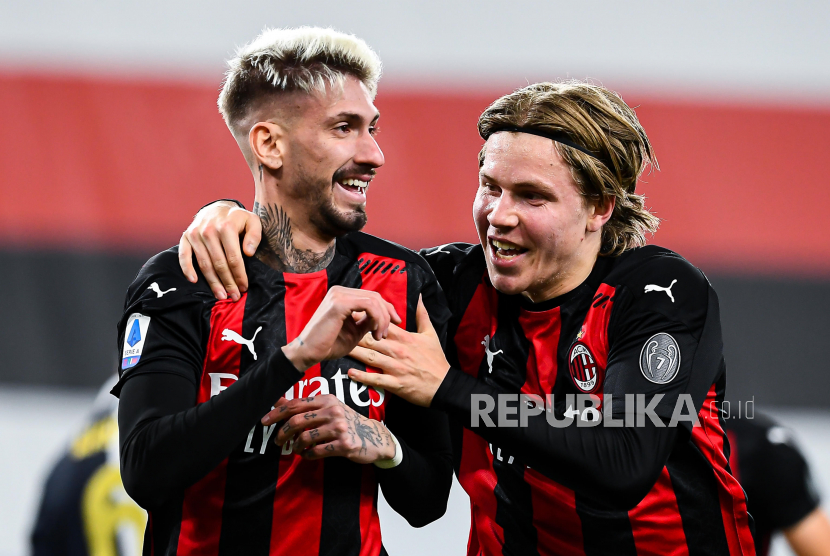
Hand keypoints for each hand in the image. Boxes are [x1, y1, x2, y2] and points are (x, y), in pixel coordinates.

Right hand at [178, 201, 261, 300]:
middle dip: (228, 282)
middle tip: (234, 296)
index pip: (234, 258)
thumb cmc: (237, 219)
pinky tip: (194, 281)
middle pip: (219, 264)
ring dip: (212, 282)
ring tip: (221, 295)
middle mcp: (208, 230)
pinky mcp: (186, 237)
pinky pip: (184, 255)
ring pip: (204, 264)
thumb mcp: (252, 221)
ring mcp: (195, 234)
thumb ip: (254, 235)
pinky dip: (187, 269)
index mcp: (226, 227)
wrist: (217, 208)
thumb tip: (248, 252)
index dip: (239, 275)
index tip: (244, 287)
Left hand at [262, 395, 395, 463]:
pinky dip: (308, 455)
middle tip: (277, 442)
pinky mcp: (344, 444)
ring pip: (304, 438)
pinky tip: (308, 455)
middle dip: (282, 433)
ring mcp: (339, 427)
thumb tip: (278, 400)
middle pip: (297, 421)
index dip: (277, 413)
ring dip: (295, 446)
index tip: (264, 421)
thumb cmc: (346, 421)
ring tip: (296, 449)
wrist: (374, 436)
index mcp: (327, 399)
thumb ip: (304, 406)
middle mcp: (333, 410)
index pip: (295, 404)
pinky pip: (316, 451)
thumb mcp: (328, 408)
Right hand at [282, 286, 400, 371]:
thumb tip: (384, 318)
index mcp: (343, 296)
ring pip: (374, 300)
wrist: (308, 353)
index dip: (387, 309)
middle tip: (387, 333)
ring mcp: (339, 295)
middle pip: (375, 296)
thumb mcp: (355, 332)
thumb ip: (368, 322)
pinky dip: (377, 319)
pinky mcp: (339, 303)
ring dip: (382, 319)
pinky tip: (374, 333)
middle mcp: (340, 291)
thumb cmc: (329, 345)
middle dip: (387, 314)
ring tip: (380, 336)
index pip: (371, 297)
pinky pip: (368, 305)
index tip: (396, 323)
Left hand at [349, 297, 449, 406]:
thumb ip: (422, 315)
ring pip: (370, 357)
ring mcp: (396, 367)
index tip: (353, 311)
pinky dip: (362, 376)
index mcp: (406, 338)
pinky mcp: (396, 383)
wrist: (444, 385)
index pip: (383, 323)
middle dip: (354, 333)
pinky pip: (376, 379)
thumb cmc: (436, 360)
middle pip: (372, 339)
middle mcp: (399, 351)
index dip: (367, 317)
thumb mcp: (431, 334)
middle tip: (339, 327)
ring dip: (354, 352)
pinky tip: (350, 373)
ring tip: (340, 347)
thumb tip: (419, 297)